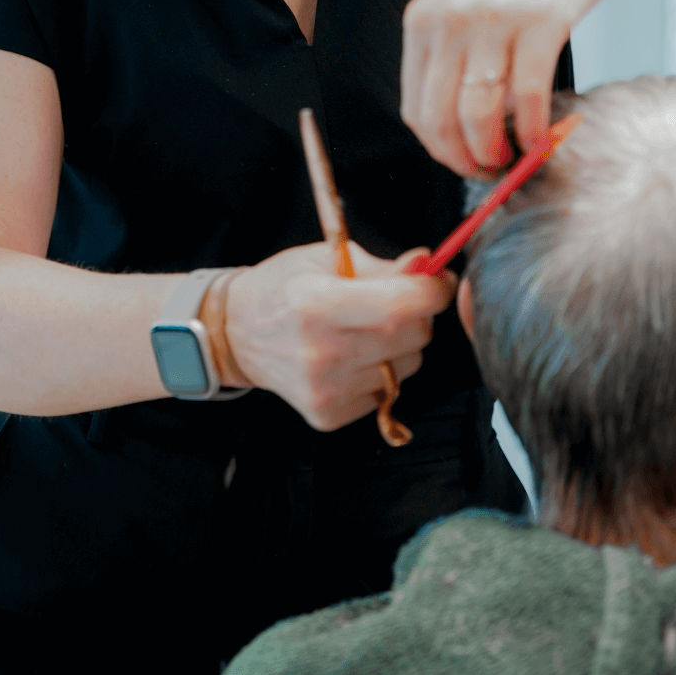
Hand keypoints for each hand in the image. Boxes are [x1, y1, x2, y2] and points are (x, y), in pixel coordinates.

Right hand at [224, 241, 455, 431]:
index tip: (439, 279)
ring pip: (406, 366)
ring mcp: (325, 390)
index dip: (432, 291)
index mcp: (317, 304)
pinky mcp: (328, 415)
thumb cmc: (281, 287)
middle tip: (398, 299)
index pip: (400, 306)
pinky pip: (384, 391)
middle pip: (411, 336)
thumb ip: (382, 267)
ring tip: (365, 329)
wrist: (236, 333)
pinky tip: (351, 355)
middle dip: (418, 313)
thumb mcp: (325, 259)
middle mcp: (321, 353)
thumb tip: (428, 266)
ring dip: (401, 345)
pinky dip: (380, 371)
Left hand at [400, 0, 624, 173]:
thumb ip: (455, 60)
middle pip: (439, 116)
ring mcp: (492, 21)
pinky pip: (526, 96)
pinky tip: (540, 139)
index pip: (414, 106)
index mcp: (422, 20)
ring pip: (478, 112)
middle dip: (462, 158)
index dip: (438, 147)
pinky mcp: (539, 23)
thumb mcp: (466, 9)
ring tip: (513, 159)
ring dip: (494, 151)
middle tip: (489, 172)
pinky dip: (532, 129)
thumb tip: (460, 134)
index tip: (461, 162)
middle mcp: (448, 20)